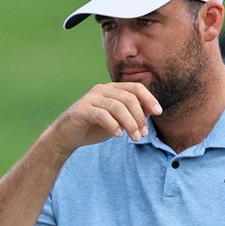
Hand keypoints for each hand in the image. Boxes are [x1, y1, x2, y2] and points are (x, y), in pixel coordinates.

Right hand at [46, 82, 161, 153]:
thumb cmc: (93, 128)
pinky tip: (118, 135)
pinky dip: (113, 126)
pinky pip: (102, 115)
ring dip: (130, 124)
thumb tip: (151, 111)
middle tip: (142, 134)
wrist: (66, 137)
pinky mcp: (81, 110)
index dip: (149, 99)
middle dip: (139, 117)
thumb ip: (132, 114)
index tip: (158, 113)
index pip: (135, 88)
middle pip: (129, 98)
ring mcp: (90, 99)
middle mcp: (101, 90)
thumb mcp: (117, 121)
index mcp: (111, 89)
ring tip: (134, 137)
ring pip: (117, 107)